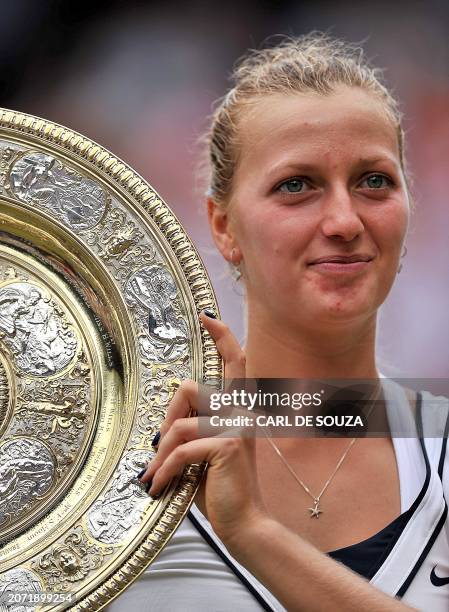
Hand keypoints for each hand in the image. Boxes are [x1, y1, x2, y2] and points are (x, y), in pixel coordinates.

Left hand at [139, 311, 267, 548]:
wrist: (243, 522)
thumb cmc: (221, 488)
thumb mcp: (205, 452)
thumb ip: (193, 430)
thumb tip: (164, 426)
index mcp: (238, 409)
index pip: (236, 363)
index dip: (222, 337)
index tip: (206, 317)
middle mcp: (240, 411)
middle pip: (190, 388)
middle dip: (166, 416)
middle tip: (159, 446)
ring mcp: (235, 425)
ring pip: (179, 425)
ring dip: (160, 455)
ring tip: (153, 477)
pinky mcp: (226, 444)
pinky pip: (180, 449)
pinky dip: (164, 470)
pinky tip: (158, 486)